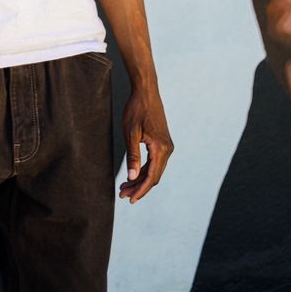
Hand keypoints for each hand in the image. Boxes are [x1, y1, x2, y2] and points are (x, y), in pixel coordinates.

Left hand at [119, 89, 173, 203]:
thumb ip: (133, 156)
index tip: (130, 200)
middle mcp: (167, 149)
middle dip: (139, 187)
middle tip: (122, 195)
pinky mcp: (163, 142)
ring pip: (155, 170)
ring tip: (125, 187)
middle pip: (154, 176)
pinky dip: (145, 169)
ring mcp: (167, 146)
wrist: (146, 91)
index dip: (140, 190)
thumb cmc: (136, 109)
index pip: (151, 177)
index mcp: (161, 148)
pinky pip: (156, 162)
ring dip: (141, 180)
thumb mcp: (130, 133)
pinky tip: (134, 174)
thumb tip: (132, 177)